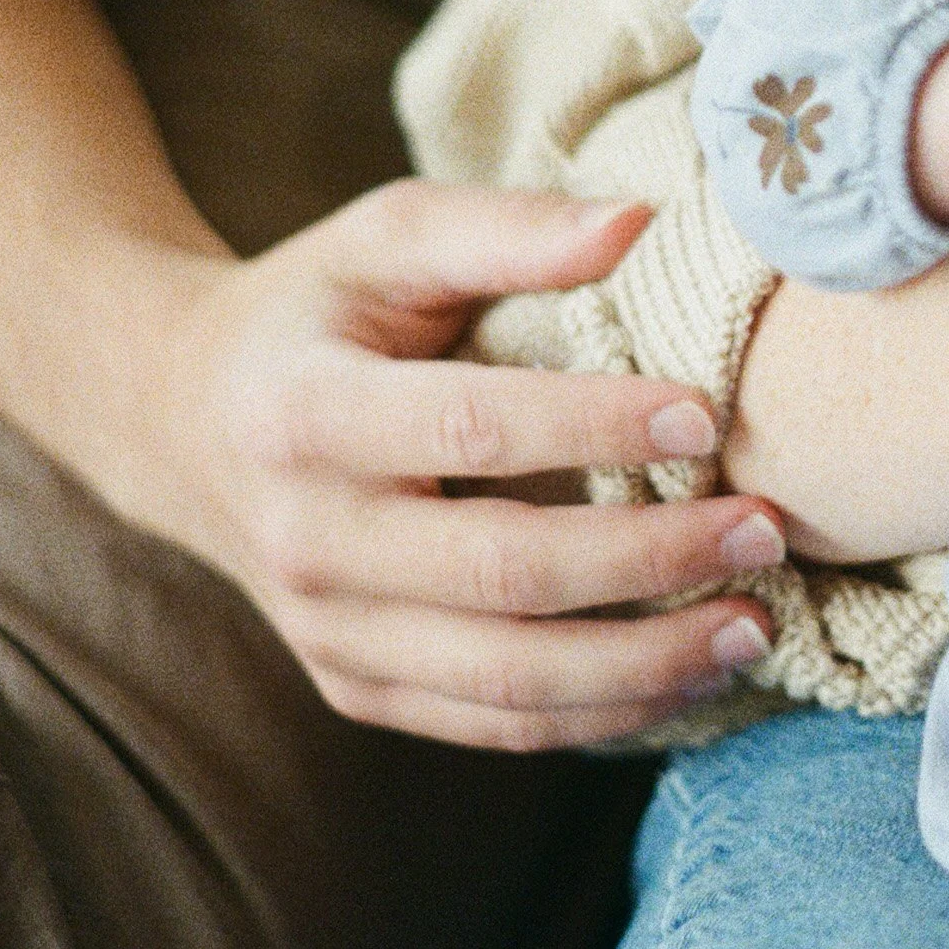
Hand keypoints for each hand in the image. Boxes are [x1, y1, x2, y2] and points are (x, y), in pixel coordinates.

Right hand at [138, 184, 788, 750]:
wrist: (182, 418)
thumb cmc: (318, 308)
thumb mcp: (389, 236)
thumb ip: (509, 229)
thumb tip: (641, 222)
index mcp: (305, 413)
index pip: (469, 429)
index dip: (594, 428)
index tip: (709, 418)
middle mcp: (307, 539)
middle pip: (498, 574)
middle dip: (648, 562)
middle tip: (766, 530)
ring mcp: (327, 631)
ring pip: (502, 680)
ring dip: (642, 666)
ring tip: (754, 627)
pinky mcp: (354, 687)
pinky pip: (487, 726)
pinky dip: (596, 715)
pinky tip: (689, 676)